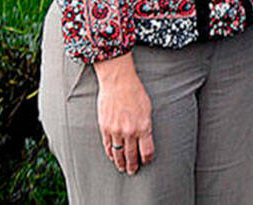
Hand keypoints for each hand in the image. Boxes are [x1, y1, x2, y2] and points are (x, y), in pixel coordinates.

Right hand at [94, 53, 154, 174]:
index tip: (146, 162)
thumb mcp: (148, 109)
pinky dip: (110, 153)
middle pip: (132, 156)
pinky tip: (113, 157)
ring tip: (122, 168)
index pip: (147, 151)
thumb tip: (145, 138)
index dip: (147, 159)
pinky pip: (107, 146)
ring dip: (120, 163)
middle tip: (133, 171)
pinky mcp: (104, 128)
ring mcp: (115, 131)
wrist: (118, 82)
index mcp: (143, 126)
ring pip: (118, 153)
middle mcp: (129, 131)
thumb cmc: (135, 93)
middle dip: (133, 166)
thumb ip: (146, 125)